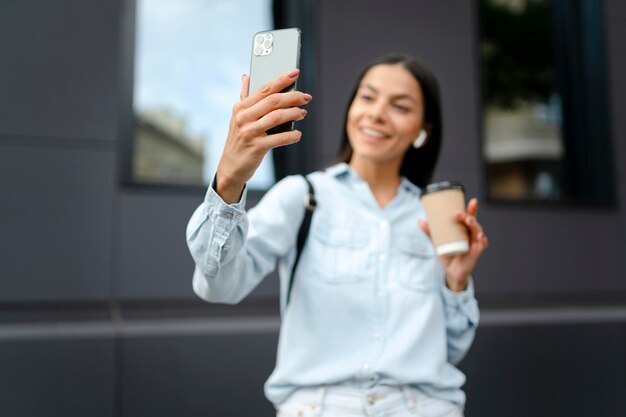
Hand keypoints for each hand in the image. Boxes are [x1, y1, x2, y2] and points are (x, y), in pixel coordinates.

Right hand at [216, 69, 312, 202]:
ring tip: (303, 113)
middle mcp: (243, 118)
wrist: (230, 166)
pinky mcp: (257, 147)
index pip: (264, 89)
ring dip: (294, 113)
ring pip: (277, 117)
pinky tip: (298, 134)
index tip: (295, 73)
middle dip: (293, 97)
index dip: (281, 80)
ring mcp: (249, 132)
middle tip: (306, 97)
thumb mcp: (237, 117)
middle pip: (272, 101)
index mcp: (241, 107)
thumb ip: (244, 97)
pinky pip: (279, 138)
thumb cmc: (238, 139)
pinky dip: (291, 136)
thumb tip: (246, 77)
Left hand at [419, 198, 488, 291]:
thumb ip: (430, 232)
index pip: (470, 217)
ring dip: (475, 225)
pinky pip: (482, 245)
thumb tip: (420, 221)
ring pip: (478, 231)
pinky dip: (481, 240)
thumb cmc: (447, 255)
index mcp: (465, 230)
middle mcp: (472, 235)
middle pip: (474, 222)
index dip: (473, 209)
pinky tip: (480, 236)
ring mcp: (475, 244)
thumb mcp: (437, 242)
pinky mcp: (476, 253)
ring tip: (468, 220)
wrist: (451, 272)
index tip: (473, 201)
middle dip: (469, 215)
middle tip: (459, 214)